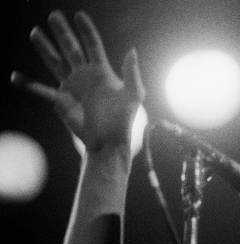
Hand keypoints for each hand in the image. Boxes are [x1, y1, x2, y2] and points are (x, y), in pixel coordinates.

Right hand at [11, 10, 144, 153]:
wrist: (109, 141)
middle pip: (71, 49)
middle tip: (54, 15)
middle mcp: (84, 76)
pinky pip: (41, 90)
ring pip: (55, 63)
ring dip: (45, 48)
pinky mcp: (61, 101)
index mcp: (101, 72)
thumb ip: (132, 73)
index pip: (93, 46)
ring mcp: (71, 87)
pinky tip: (15, 77)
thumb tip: (132, 50)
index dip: (86, 31)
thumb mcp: (133, 96)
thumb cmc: (123, 120)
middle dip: (62, 32)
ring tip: (35, 32)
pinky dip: (29, 84)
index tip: (79, 16)